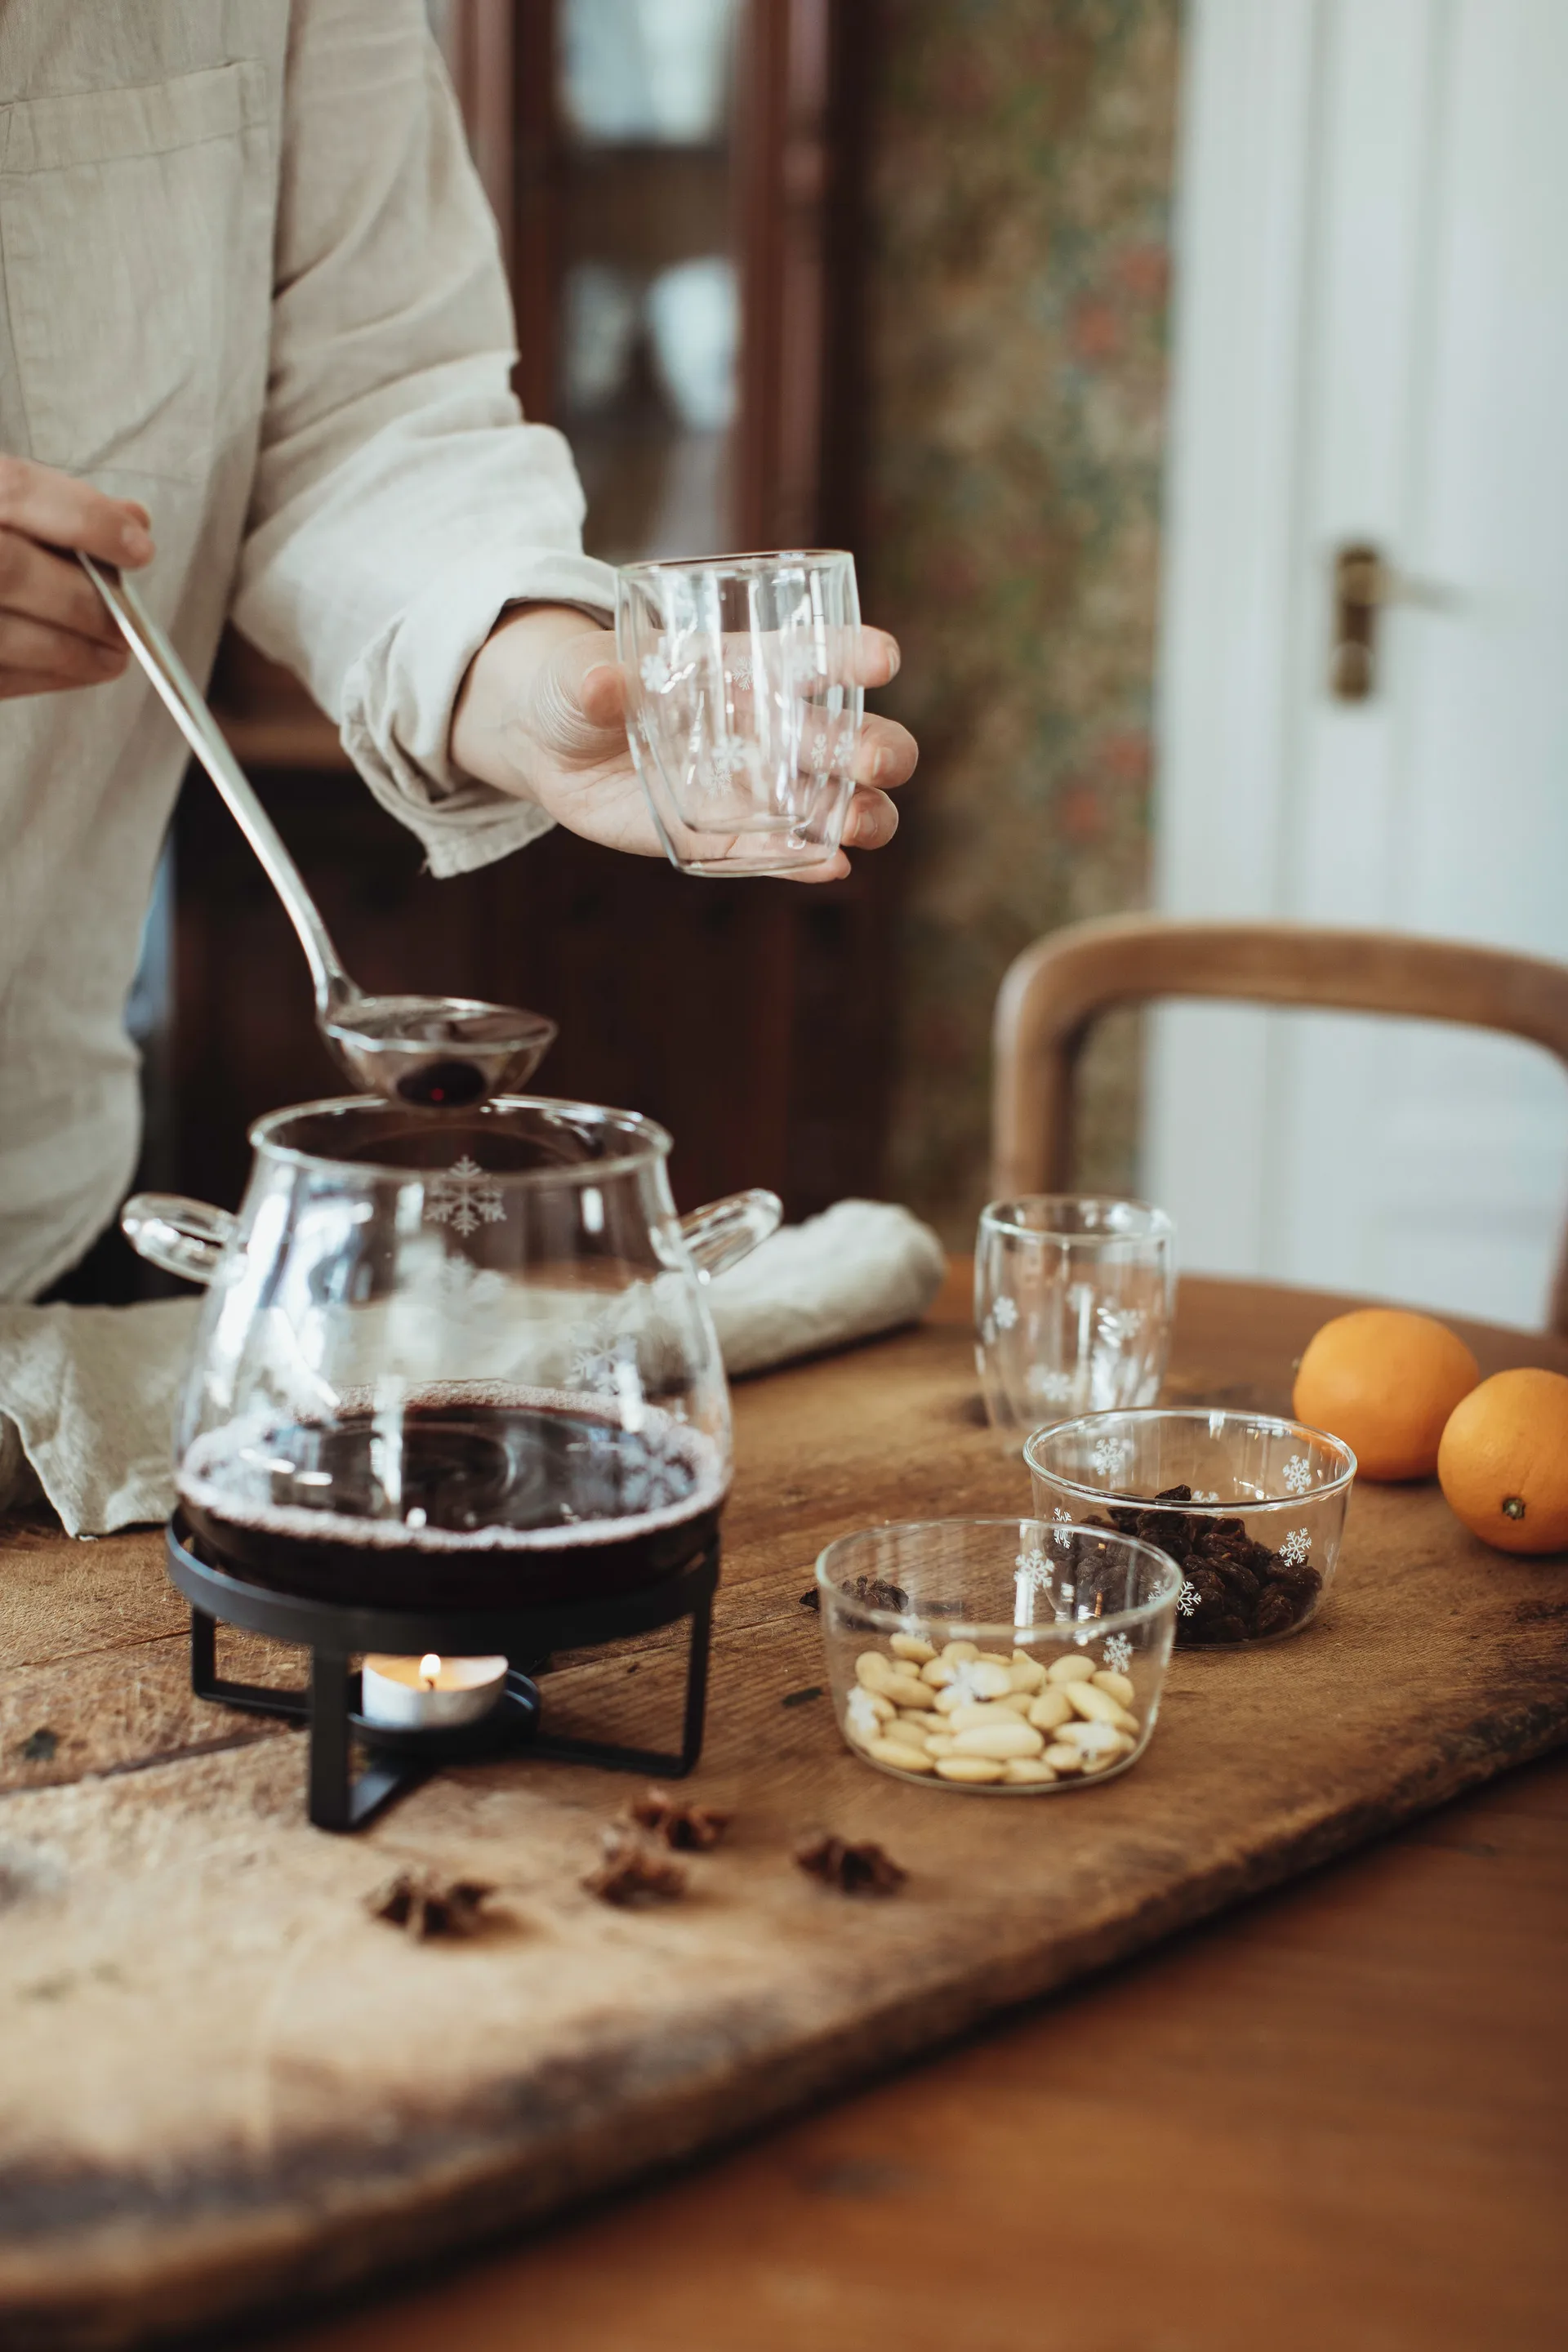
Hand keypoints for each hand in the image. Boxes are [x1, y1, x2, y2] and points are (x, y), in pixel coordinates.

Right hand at [0, 457, 154, 698]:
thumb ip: (50, 503)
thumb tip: (132, 519)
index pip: (16, 490)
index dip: (85, 519)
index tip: (139, 547)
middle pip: (8, 569)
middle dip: (83, 600)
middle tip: (127, 620)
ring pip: (0, 635)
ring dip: (70, 650)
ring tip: (113, 654)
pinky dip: (41, 675)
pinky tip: (73, 669)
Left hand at [452, 606, 916, 881]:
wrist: (553, 749)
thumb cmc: (577, 686)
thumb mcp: (577, 675)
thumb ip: (593, 679)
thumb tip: (601, 685)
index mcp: (742, 667)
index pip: (808, 655)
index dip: (850, 652)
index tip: (883, 657)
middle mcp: (764, 727)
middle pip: (841, 735)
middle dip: (872, 746)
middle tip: (878, 761)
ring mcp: (754, 787)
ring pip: (830, 801)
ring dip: (858, 811)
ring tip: (862, 825)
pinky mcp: (729, 838)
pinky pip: (782, 854)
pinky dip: (809, 863)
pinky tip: (832, 867)